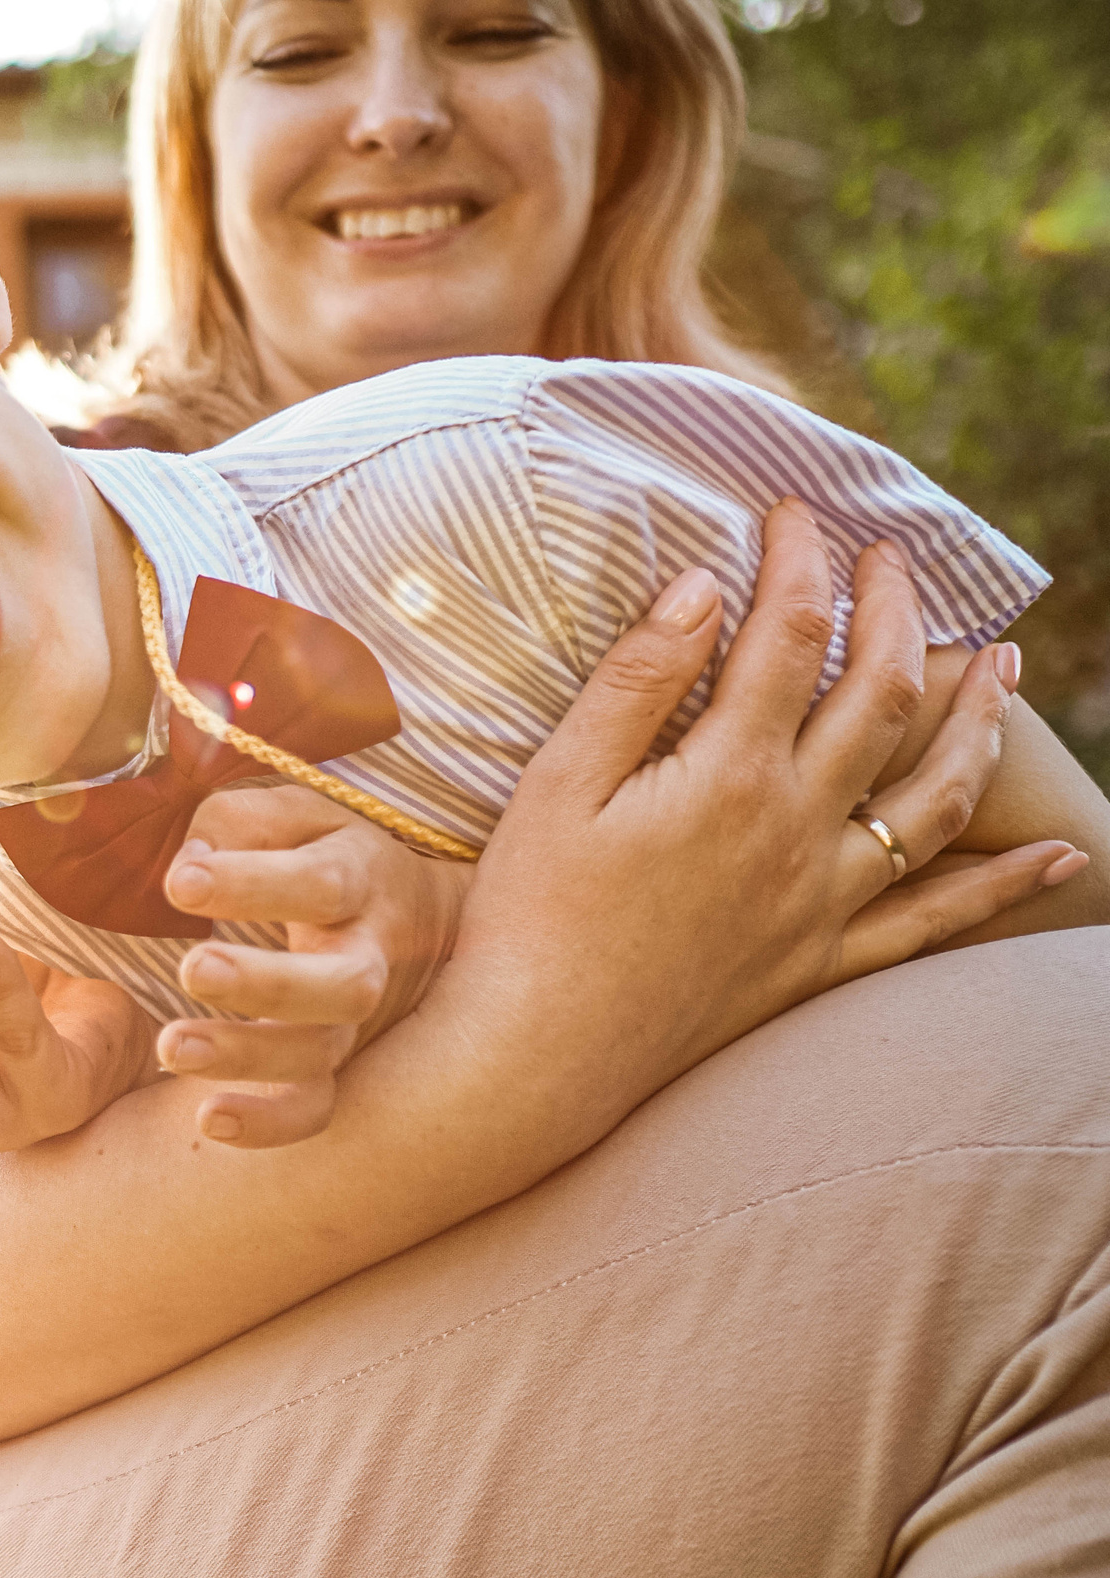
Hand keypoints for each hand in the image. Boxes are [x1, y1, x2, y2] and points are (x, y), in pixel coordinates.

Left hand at [154, 787, 472, 1147]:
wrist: (421, 917)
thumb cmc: (326, 855)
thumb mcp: (297, 816)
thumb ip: (239, 822)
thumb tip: (188, 864)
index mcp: (358, 877)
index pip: (316, 882)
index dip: (250, 884)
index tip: (180, 883)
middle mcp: (369, 954)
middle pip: (341, 983)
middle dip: (266, 982)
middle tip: (194, 968)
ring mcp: (358, 1021)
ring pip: (322, 1052)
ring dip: (248, 1056)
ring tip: (172, 1046)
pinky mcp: (340, 1067)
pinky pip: (316, 1109)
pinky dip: (268, 1124)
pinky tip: (208, 1119)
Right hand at [460, 500, 1078, 1092]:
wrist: (541, 1055)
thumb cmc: (529, 917)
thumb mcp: (558, 784)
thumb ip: (637, 681)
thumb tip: (705, 585)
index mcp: (728, 775)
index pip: (788, 636)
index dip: (800, 562)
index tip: (794, 514)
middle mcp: (795, 831)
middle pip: (880, 697)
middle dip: (898, 613)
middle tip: (897, 559)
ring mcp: (820, 902)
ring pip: (932, 796)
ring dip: (978, 721)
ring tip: (1002, 665)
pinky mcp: (818, 964)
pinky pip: (933, 922)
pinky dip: (1003, 886)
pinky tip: (1058, 856)